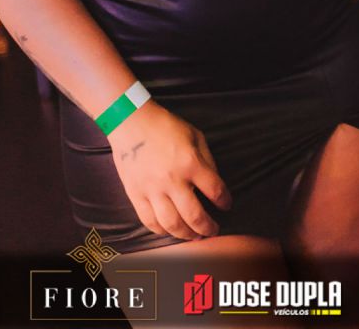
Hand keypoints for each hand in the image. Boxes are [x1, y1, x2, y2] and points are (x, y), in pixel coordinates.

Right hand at [109, 101, 231, 239]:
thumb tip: (214, 183)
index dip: (224, 200)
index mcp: (190, 162)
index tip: (226, 205)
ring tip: (194, 235)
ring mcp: (152, 190)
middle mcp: (172, 180)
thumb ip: (207, 160)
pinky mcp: (136, 195)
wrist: (131, 122)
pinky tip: (170, 230)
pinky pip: (149, 221)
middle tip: (213, 230)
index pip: (215, 190)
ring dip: (186, 234)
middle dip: (208, 227)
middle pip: (194, 215)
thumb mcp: (195, 135)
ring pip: (172, 224)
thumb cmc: (165, 126)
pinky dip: (161, 230)